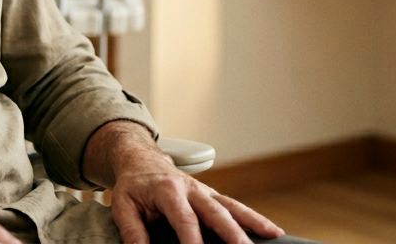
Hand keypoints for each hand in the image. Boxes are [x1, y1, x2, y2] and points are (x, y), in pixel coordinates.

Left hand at [84, 121, 284, 243]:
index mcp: (167, 190)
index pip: (184, 219)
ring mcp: (205, 191)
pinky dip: (254, 219)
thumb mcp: (122, 205)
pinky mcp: (212, 196)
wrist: (140, 160)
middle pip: (216, 212)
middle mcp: (191, 189)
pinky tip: (272, 231)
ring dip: (253, 223)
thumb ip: (132, 231)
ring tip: (273, 236)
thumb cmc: (132, 186)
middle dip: (233, 233)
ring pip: (232, 207)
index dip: (192, 240)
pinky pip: (236, 207)